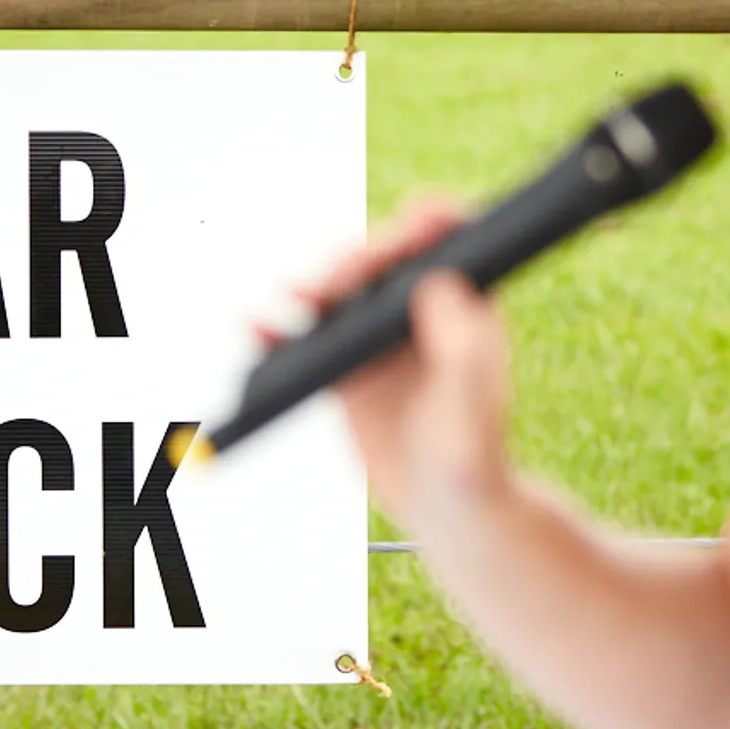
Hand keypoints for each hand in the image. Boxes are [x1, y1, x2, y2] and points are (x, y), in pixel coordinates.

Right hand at [269, 198, 514, 528]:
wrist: (443, 507)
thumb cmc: (472, 458)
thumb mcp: (471, 405)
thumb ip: (461, 349)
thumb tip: (438, 285)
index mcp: (462, 308)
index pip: (446, 245)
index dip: (427, 224)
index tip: (412, 222)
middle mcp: (418, 311)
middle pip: (381, 260)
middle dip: (356, 258)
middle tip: (337, 280)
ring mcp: (376, 336)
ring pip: (338, 290)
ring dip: (313, 284)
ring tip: (295, 295)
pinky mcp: (344, 365)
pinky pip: (304, 337)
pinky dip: (278, 328)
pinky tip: (258, 327)